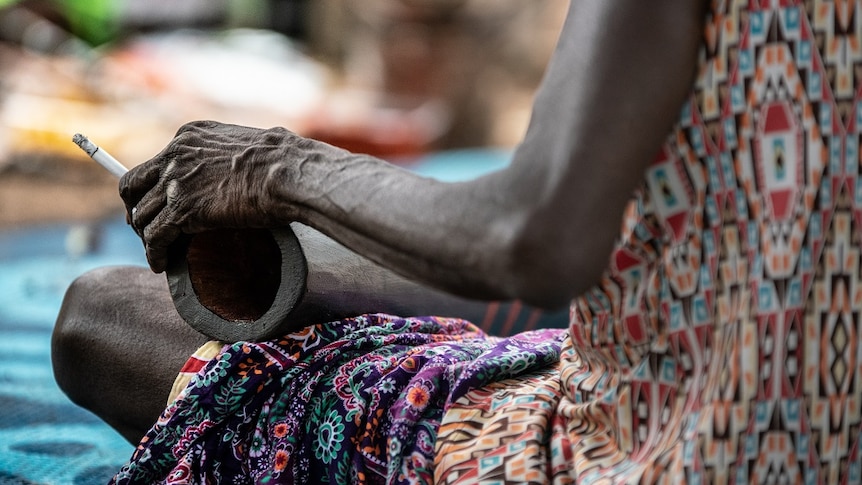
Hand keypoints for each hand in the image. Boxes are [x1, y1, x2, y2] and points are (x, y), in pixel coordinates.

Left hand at [120, 121, 293, 272]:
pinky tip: (160, 264)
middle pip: (135, 186)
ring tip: (156, 252)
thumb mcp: (245, 147)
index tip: (156, 202)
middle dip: (136, 209)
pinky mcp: (181, 210)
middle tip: (143, 228)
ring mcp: (175, 182)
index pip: (156, 163)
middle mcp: (175, 155)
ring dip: (146, 237)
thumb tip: (239, 173)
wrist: (288, 172)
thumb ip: (228, 157)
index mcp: (190, 136)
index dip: (151, 187)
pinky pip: (155, 236)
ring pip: (142, 215)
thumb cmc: (284, 161)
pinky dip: (154, 253)